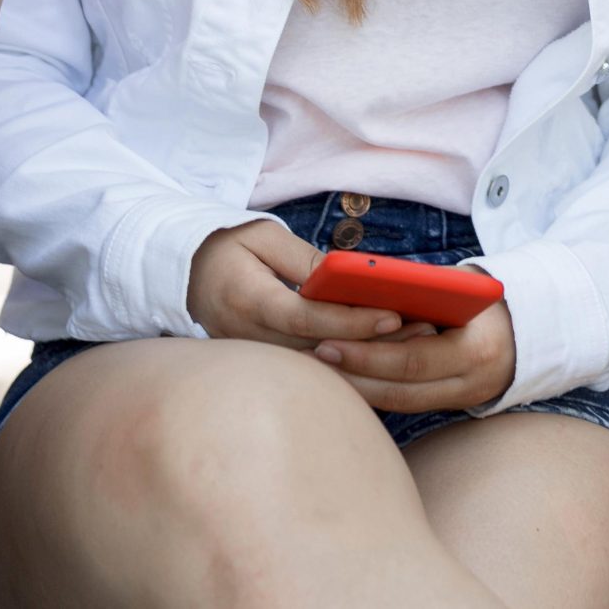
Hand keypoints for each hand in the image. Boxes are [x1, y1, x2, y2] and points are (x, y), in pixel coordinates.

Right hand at [186, 220, 402, 347]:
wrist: (185, 277)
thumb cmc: (226, 248)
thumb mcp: (262, 237)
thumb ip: (305, 260)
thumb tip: (348, 279)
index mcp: (248, 301)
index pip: (306, 317)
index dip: (351, 319)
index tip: (392, 315)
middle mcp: (250, 338)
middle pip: (320, 350)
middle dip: (373, 344)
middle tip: (422, 332)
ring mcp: (256, 358)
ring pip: (319, 368)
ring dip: (368, 360)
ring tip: (415, 343)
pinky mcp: (265, 366)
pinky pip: (312, 372)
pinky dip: (350, 367)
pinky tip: (386, 356)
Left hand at [314, 300, 519, 412]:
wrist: (532, 329)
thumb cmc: (485, 298)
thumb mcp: (461, 287)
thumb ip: (420, 292)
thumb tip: (359, 288)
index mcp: (476, 350)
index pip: (412, 360)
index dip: (366, 355)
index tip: (326, 342)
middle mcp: (471, 384)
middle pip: (399, 390)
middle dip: (351, 375)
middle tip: (311, 357)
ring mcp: (462, 401)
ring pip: (398, 403)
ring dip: (355, 387)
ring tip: (317, 368)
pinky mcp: (450, 407)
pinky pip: (404, 403)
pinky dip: (372, 390)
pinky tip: (343, 376)